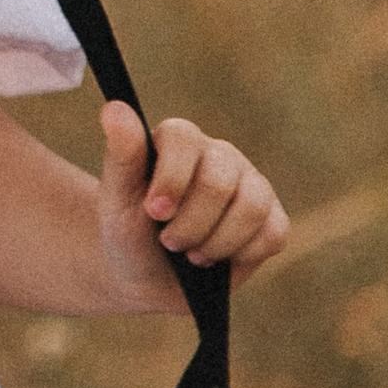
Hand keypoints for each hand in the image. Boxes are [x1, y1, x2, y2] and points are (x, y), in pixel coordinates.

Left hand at [97, 102, 287, 307]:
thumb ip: (121, 155)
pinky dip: (241, 256)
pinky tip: (219, 260)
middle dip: (190, 223)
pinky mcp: (273, 218)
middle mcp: (219, 155)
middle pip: (218, 181)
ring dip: (216, 242)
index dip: (170, 179)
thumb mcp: (116, 200)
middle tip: (169, 242)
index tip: (153, 212)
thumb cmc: (130, 232)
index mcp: (179, 141)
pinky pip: (273, 233)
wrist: (151, 280)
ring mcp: (251, 185)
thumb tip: (114, 108)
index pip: (183, 138)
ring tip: (193, 254)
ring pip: (252, 206)